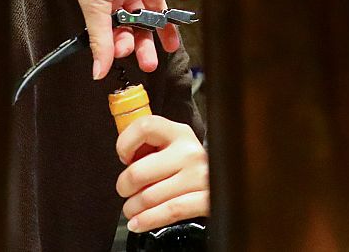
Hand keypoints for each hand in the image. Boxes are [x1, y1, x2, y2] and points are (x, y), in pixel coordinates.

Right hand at [51, 0, 190, 78]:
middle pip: (139, 21)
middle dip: (145, 42)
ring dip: (165, 23)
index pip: (119, 28)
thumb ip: (100, 39)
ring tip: (173, 45)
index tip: (128, 53)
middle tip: (152, 63)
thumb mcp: (94, 5)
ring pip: (157, 3)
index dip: (125, 42)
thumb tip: (98, 74)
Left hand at [115, 115, 209, 232]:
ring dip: (132, 208)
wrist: (224, 178)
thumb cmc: (187, 165)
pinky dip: (147, 220)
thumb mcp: (172, 145)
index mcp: (180, 133)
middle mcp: (190, 152)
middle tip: (126, 190)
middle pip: (138, 172)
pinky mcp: (206, 200)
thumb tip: (125, 156)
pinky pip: (168, 212)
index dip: (125, 143)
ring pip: (149, 197)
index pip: (145, 126)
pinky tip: (138, 222)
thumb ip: (149, 144)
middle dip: (124, 186)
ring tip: (132, 209)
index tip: (124, 156)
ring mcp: (200, 177)